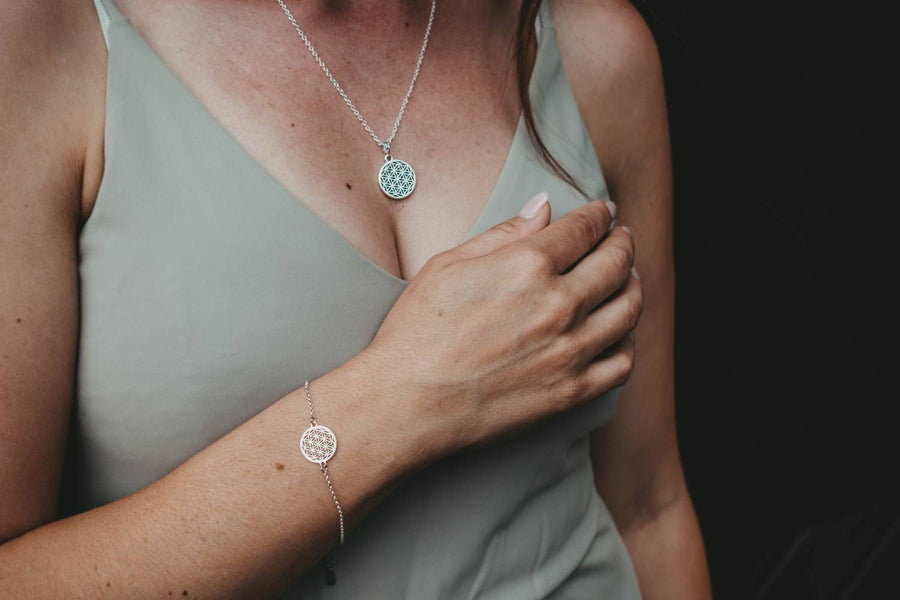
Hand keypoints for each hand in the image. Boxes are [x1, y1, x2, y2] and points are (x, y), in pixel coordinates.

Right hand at [360, 194, 641, 458]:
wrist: (407, 403)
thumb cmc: (417, 331)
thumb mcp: (449, 264)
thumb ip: (504, 233)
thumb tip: (543, 207)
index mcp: (528, 265)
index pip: (584, 228)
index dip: (599, 215)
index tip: (604, 212)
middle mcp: (559, 304)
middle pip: (616, 263)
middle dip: (622, 243)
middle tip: (621, 238)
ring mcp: (571, 351)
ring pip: (629, 309)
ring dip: (633, 285)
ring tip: (627, 279)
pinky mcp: (572, 391)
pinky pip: (623, 362)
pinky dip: (628, 340)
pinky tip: (619, 332)